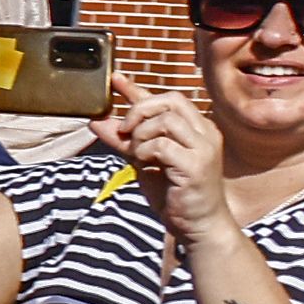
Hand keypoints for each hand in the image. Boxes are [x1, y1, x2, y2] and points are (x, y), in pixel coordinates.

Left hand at [104, 80, 233, 232]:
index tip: (115, 79)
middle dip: (138, 110)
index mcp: (196, 129)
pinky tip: (144, 163)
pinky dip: (145, 150)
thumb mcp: (143, 160)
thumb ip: (125, 140)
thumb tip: (98, 122)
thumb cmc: (174, 192)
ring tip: (138, 153)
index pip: (167, 99)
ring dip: (141, 134)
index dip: (138, 89)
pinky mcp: (197, 165)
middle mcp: (205, 133)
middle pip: (169, 100)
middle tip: (124, 130)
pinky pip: (162, 144)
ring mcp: (204, 148)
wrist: (197, 224)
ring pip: (165, 120)